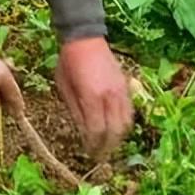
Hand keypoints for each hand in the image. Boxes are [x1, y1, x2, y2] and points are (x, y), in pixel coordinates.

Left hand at [55, 36, 132, 157]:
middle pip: (114, 131)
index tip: (88, 153)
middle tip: (98, 155)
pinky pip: (130, 112)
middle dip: (107, 147)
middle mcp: (110, 96)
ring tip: (107, 146)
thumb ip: (75, 111)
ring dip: (117, 138)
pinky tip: (115, 130)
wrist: (85, 38)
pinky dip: (124, 125)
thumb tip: (83, 133)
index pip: (96, 130)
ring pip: (125, 124)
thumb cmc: (69, 62)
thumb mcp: (64, 86)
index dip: (93, 145)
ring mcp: (121, 91)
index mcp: (91, 96)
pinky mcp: (127, 87)